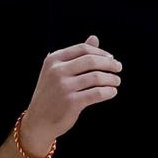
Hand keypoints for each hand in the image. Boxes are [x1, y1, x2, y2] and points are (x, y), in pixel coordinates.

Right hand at [19, 35, 120, 155]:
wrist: (38, 120)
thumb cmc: (51, 93)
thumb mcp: (58, 70)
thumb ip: (76, 54)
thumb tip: (95, 38)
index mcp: (54, 59)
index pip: (83, 49)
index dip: (100, 52)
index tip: (111, 58)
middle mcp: (57, 71)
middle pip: (90, 60)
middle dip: (109, 63)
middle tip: (118, 68)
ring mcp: (64, 87)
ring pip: (96, 77)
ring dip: (111, 78)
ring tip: (116, 81)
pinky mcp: (71, 102)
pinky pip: (96, 93)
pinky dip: (108, 92)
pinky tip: (112, 92)